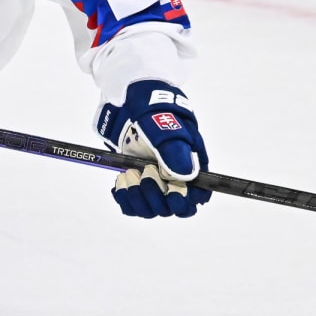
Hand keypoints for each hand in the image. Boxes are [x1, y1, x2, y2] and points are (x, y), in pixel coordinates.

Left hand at [96, 80, 210, 218]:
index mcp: (192, 169)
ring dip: (137, 197)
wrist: (131, 106)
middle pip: (170, 209)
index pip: (194, 200)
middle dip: (156, 196)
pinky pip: (131, 205)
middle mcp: (175, 180)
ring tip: (129, 174)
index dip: (183, 203)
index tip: (172, 193)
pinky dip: (124, 197)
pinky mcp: (137, 184)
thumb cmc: (156, 115)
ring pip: (150, 209)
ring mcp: (155, 183)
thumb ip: (176, 153)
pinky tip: (121, 180)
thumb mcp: (168, 130)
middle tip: (145, 173)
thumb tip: (185, 177)